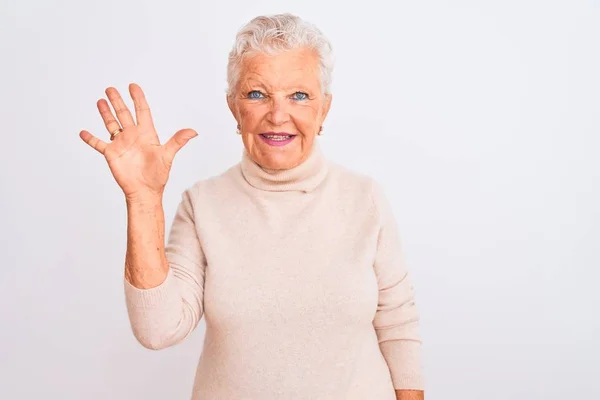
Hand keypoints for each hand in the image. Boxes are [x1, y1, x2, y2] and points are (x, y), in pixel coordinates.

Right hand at [79, 83, 197, 200]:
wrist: (145, 191)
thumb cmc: (158, 175)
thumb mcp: (168, 155)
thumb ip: (178, 141)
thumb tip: (193, 131)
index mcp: (147, 134)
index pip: (142, 111)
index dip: (138, 98)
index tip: (133, 86)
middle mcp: (133, 136)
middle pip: (124, 114)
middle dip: (117, 101)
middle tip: (111, 88)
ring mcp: (121, 144)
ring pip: (111, 124)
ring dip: (105, 113)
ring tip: (100, 101)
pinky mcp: (111, 154)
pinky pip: (98, 144)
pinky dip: (90, 138)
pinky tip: (83, 132)